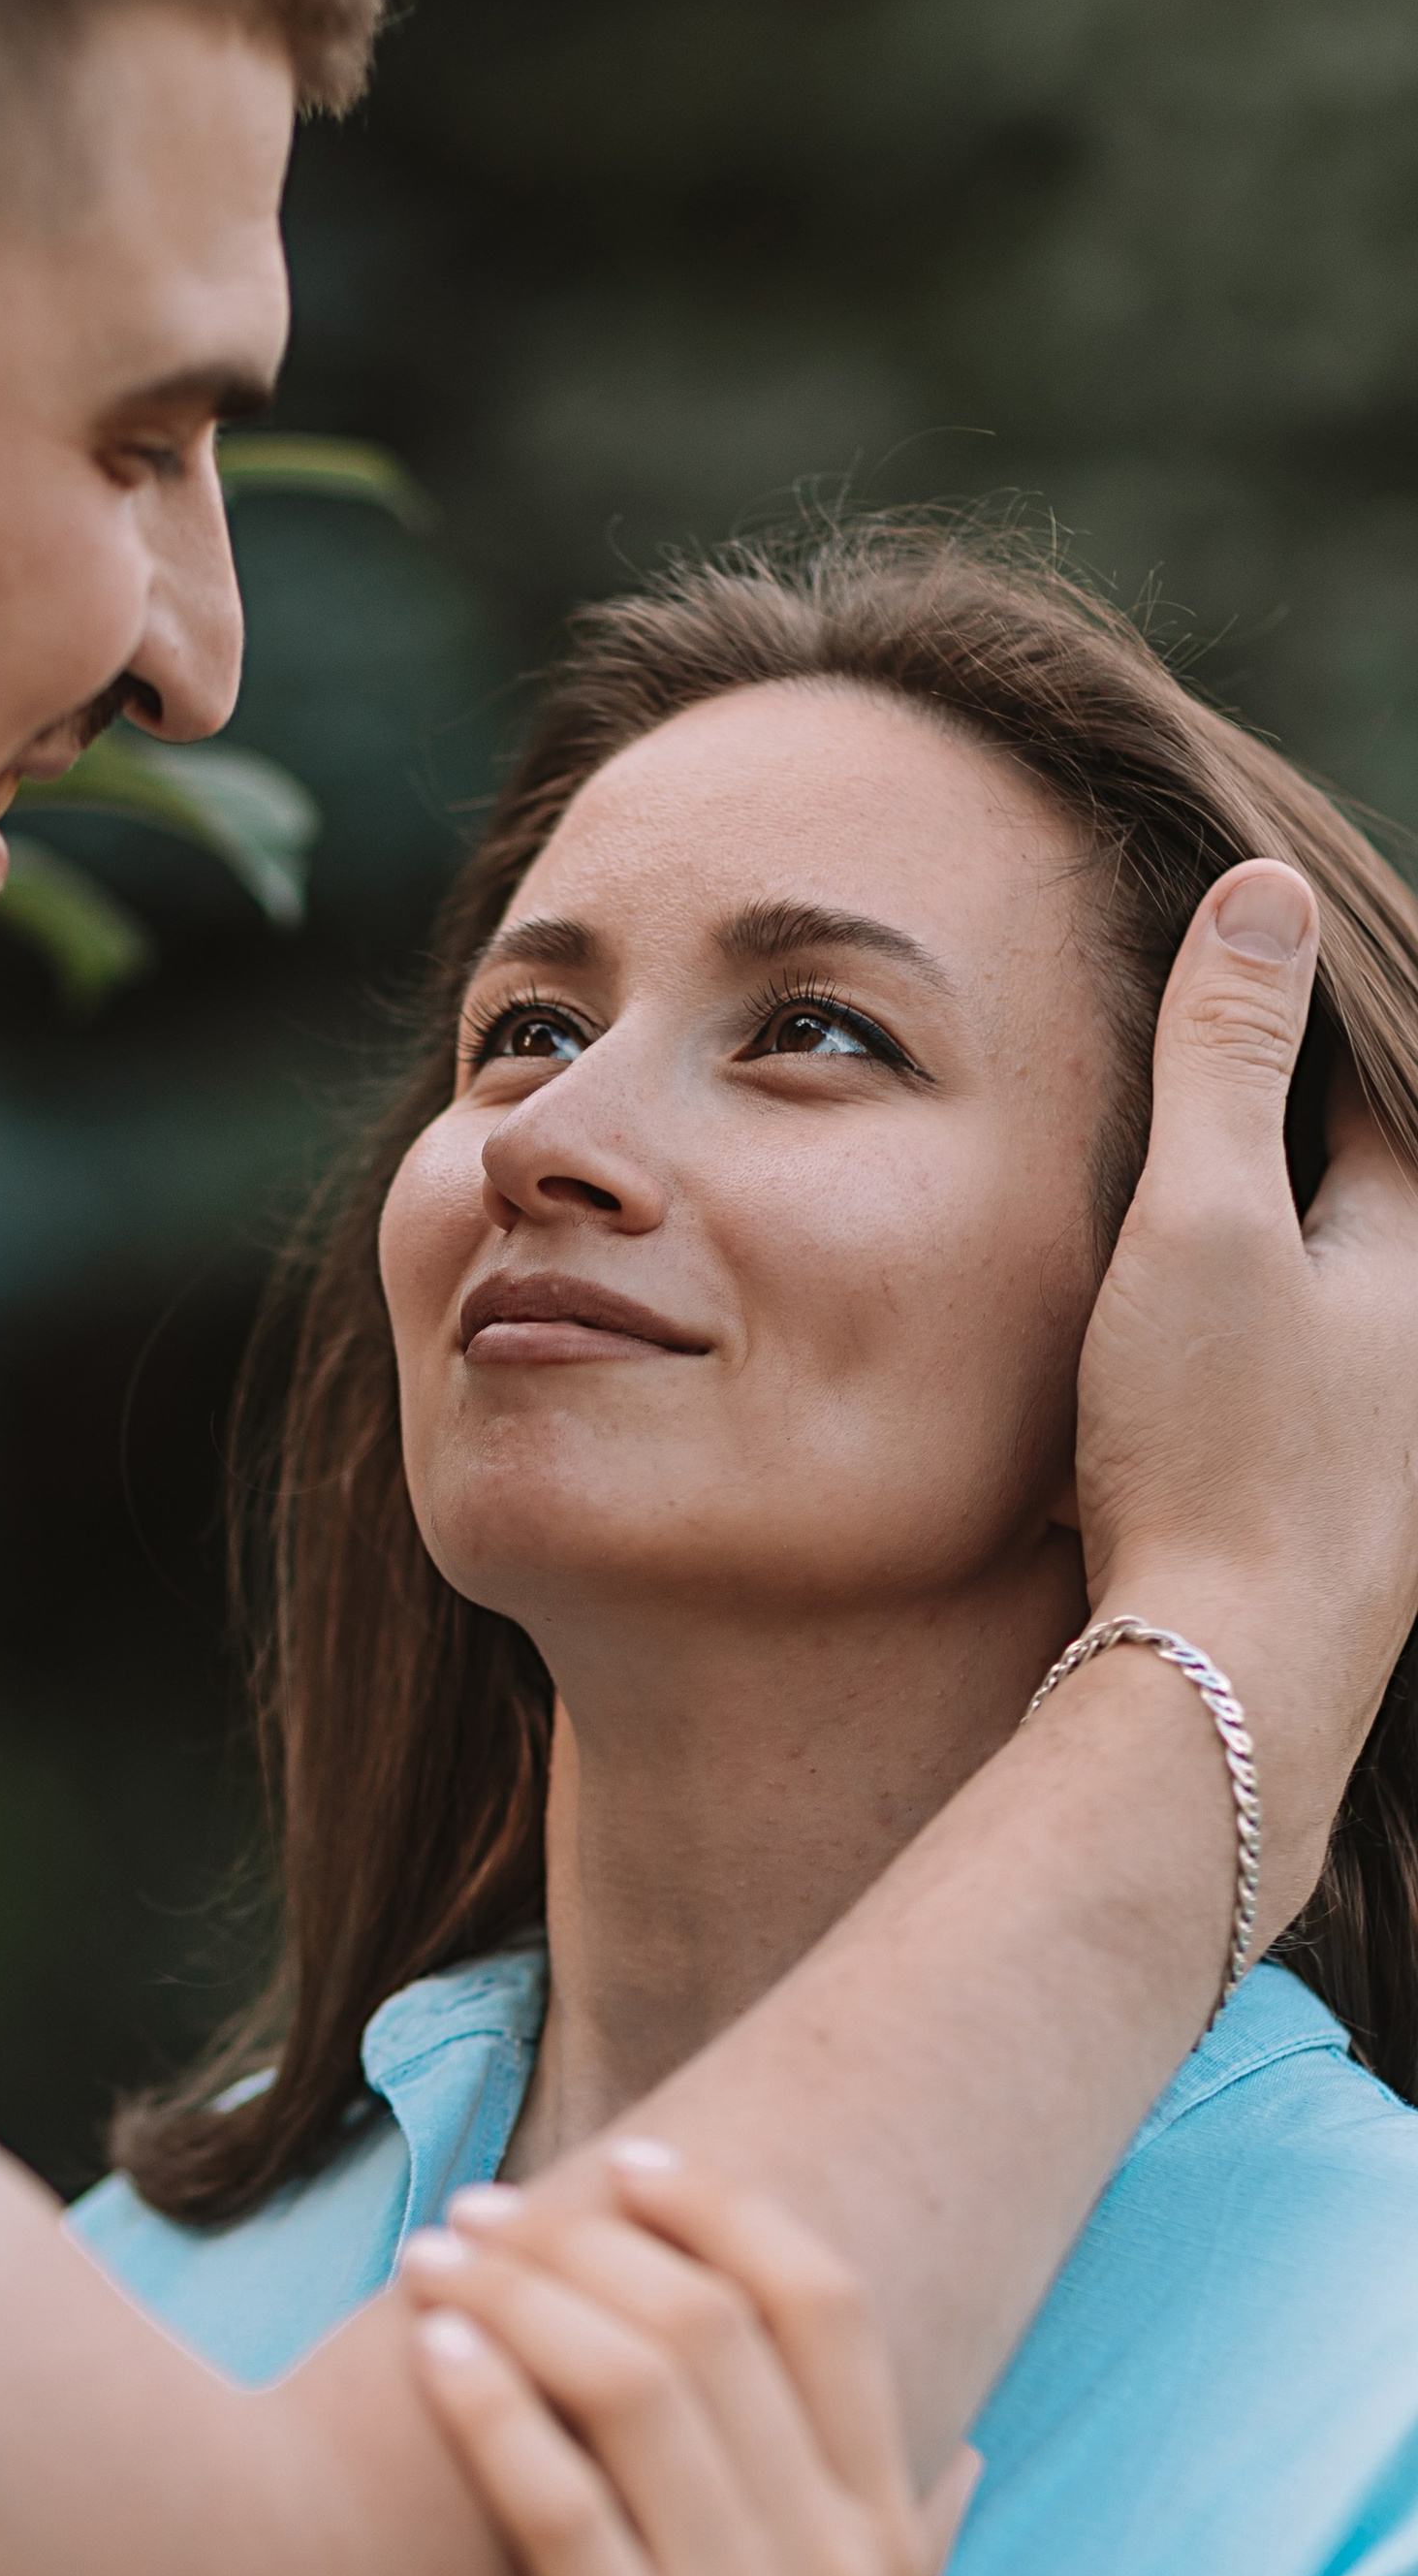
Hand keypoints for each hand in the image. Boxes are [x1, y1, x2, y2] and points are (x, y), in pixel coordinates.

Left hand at [401, 2158, 966, 2575]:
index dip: (727, 2209)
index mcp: (884, 2538)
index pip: (827, 2304)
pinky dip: (492, 2414)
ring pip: (636, 2392)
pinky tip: (429, 2360)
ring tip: (433, 2262)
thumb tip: (964, 2448)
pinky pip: (563, 2516)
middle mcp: (834, 2570)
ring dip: (519, 2299)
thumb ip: (916, 2547)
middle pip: (710, 2323)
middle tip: (478, 2213)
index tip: (630, 2162)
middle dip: (580, 2240)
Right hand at [1076, 861, 1417, 1913]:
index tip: (1240, 944)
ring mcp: (1392, 1426)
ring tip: (1185, 1185)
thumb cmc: (1223, 1451)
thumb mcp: (1204, 1225)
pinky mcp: (1343, 1504)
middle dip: (1293, 1120)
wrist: (1231, 1681)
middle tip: (1204, 1046)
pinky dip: (1252, 1325)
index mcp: (1417, 1244)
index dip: (1305, 1006)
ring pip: (1332, 1282)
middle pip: (1364, 1183)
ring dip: (1266, 1230)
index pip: (1383, 1078)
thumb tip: (1270, 894)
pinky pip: (1306, 1369)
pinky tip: (1181, 1346)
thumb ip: (1227, 1061)